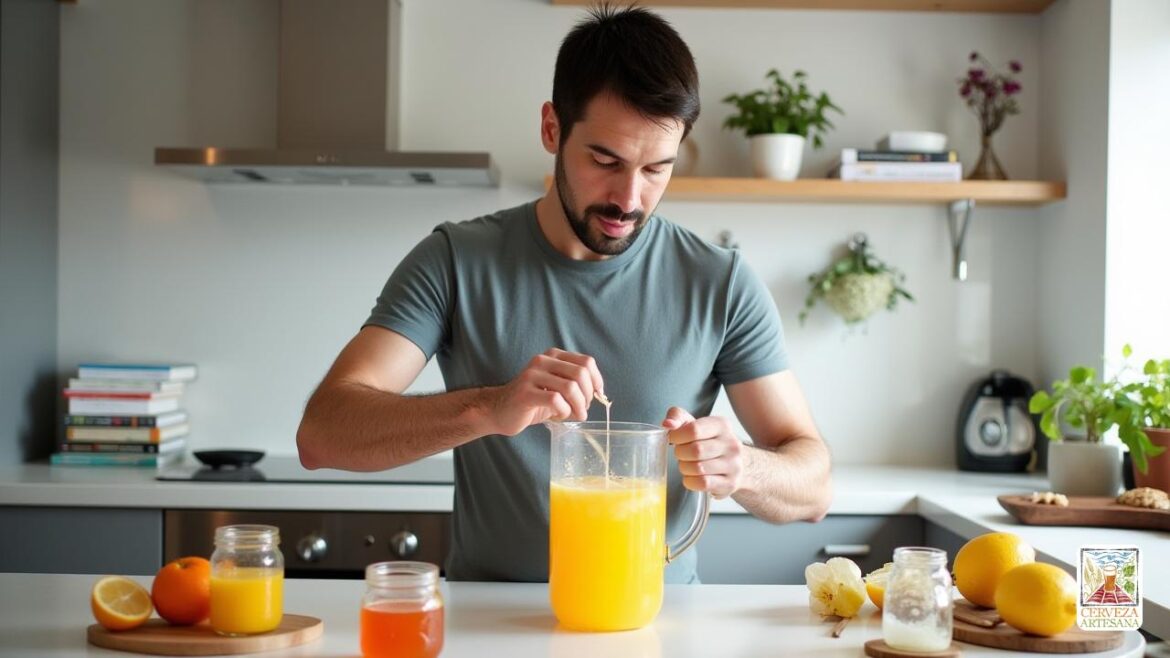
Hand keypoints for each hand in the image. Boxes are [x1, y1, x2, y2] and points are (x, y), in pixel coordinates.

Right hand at [486, 348, 603, 435]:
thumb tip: (599, 393)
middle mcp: (542, 360)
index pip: (586, 362)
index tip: (596, 396)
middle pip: (580, 374)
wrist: (499, 411)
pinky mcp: (525, 392)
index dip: (596, 381)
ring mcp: (532, 375)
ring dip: (578, 407)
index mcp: (553, 356)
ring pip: (570, 388)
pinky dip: (563, 412)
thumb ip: (575, 384)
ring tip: (573, 416)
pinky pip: (556, 400)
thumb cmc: (532, 402)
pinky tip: (557, 416)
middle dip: (588, 396)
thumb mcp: (556, 388)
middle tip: (583, 410)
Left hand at [662, 407, 743, 498]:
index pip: (694, 430)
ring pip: (698, 468)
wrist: (732, 463)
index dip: (677, 436)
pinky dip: (690, 481)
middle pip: (696, 451)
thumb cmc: (707, 442)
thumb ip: (677, 417)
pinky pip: (703, 483)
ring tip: (687, 465)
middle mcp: (731, 444)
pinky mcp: (730, 483)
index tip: (674, 439)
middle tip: (681, 454)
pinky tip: (692, 477)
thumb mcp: (693, 424)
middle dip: (681, 454)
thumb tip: (667, 424)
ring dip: (685, 468)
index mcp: (722, 425)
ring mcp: (733, 464)